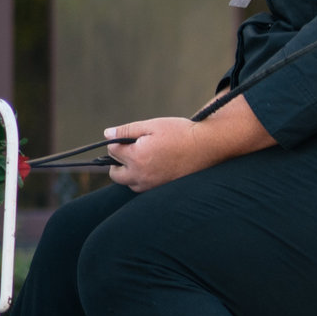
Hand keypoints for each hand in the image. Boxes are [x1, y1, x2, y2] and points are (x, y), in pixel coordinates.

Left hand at [105, 102, 272, 191]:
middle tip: (130, 153)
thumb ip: (126, 130)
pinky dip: (145, 180)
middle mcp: (142, 175)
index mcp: (136, 156)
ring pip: (130, 184)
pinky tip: (156, 169)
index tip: (129, 138)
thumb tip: (107, 135)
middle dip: (118, 163)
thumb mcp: (152, 126)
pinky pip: (146, 189)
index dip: (118, 142)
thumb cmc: (181, 133)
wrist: (209, 146)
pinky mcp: (165, 190)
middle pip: (116, 174)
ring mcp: (153, 185)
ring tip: (145, 161)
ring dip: (131, 173)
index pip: (112, 151)